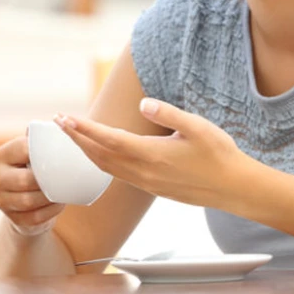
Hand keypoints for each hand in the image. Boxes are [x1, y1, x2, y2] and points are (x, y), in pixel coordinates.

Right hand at [0, 135, 64, 235]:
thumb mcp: (35, 153)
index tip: (59, 155)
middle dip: (46, 181)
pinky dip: (50, 211)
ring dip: (49, 197)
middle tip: (64, 178)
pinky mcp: (11, 217)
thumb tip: (61, 121)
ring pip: (28, 200)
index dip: (42, 152)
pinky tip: (58, 204)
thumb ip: (43, 139)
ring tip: (63, 192)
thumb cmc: (36, 169)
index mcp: (3, 154)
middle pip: (24, 180)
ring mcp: (1, 199)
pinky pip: (34, 217)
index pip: (22, 149)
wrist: (29, 201)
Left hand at [53, 98, 253, 208]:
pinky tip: (99, 155)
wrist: (235, 189)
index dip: (83, 129)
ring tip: (72, 136)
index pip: (107, 140)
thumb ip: (168, 113)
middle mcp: (143, 172)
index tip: (64, 118)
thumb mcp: (198, 127)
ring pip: (106, 167)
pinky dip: (101, 162)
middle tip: (58, 123)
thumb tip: (142, 103)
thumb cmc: (220, 154)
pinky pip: (118, 175)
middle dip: (76, 139)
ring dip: (86, 151)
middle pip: (99, 155)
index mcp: (151, 155)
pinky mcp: (152, 188)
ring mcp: (146, 183)